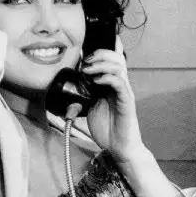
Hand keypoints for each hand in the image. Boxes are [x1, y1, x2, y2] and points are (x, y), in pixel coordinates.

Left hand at [82, 44, 145, 162]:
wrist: (118, 147)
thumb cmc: (107, 129)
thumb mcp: (88, 109)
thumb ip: (81, 98)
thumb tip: (68, 92)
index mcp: (111, 84)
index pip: (112, 59)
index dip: (101, 50)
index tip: (84, 53)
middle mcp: (119, 84)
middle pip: (117, 57)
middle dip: (100, 53)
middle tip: (85, 61)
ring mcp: (124, 92)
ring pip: (119, 66)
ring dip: (101, 64)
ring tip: (88, 70)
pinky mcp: (127, 101)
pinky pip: (120, 83)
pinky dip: (108, 78)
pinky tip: (97, 82)